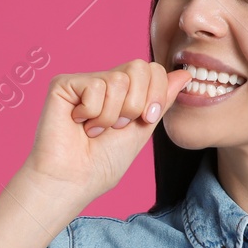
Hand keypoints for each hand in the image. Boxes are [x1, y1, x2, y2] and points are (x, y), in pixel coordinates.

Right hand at [22, 60, 190, 201]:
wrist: (74, 180)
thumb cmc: (102, 163)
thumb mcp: (142, 129)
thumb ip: (160, 100)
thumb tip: (184, 74)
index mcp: (124, 93)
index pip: (153, 70)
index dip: (156, 94)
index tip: (145, 119)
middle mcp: (104, 82)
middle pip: (140, 67)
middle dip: (137, 104)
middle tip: (117, 126)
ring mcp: (83, 82)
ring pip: (119, 80)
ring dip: (112, 115)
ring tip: (95, 129)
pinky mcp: (63, 84)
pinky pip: (95, 86)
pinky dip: (92, 113)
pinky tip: (78, 123)